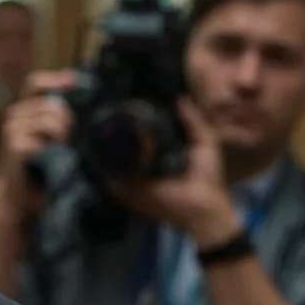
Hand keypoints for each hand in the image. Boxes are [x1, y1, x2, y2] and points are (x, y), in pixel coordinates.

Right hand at [0, 73, 75, 194]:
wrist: (20, 196)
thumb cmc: (40, 165)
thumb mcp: (52, 137)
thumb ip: (60, 117)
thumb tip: (83, 99)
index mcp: (24, 110)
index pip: (35, 83)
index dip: (55, 79)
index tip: (75, 81)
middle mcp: (14, 115)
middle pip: (51, 103)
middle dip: (66, 119)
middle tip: (68, 139)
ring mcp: (12, 129)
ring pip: (49, 118)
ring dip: (62, 134)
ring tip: (60, 149)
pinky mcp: (14, 145)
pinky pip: (43, 136)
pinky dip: (53, 146)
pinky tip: (50, 156)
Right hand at [109, 98, 242, 249]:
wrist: (202, 206)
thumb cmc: (207, 176)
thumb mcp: (205, 142)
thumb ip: (193, 121)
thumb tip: (179, 98)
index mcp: (160, 152)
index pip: (143, 133)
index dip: (137, 118)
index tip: (128, 101)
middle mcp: (143, 163)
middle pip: (125, 143)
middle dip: (119, 128)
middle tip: (108, 106)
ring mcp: (131, 176)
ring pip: (113, 156)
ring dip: (107, 142)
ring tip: (97, 118)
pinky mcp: (125, 186)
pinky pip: (109, 173)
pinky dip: (104, 160)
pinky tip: (97, 138)